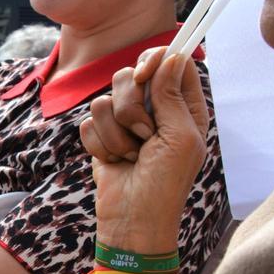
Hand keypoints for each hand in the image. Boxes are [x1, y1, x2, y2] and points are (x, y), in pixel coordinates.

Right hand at [78, 49, 208, 252]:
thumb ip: (172, 94)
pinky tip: (114, 161)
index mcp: (184, 107)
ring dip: (116, 133)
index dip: (155, 61)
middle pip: (131, 74)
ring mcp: (125, 122)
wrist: (133, 219)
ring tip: (130, 155)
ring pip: (105, 99)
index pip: (172, 62)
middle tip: (144, 134)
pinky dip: (100, 145)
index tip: (144, 75)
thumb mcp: (179, 137)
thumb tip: (171, 54)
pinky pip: (89, 121)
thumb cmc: (165, 183)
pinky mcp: (101, 136)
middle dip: (131, 106)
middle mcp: (154, 110)